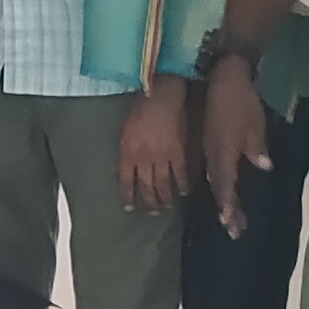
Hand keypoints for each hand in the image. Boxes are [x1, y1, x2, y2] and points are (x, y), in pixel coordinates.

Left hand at [116, 80, 192, 215]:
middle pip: (146, 187)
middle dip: (149, 202)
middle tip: (152, 212)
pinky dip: (181, 184)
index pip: (125, 181)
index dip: (128, 196)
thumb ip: (127, 151)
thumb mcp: (125, 131)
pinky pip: (179, 173)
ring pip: (163, 184)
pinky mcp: (178, 152)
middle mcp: (143, 159)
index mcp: (127, 153)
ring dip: (165, 198)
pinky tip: (183, 192)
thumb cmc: (139, 109)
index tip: (129, 208)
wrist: (160, 96)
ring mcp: (162, 157)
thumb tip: (126, 167)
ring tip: (166, 206)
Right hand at [197, 50, 269, 234]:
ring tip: (229, 218)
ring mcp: (209, 149)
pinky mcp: (208, 142)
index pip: (225, 185)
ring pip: (213, 180)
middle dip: (227, 210)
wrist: (221, 78)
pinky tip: (222, 189)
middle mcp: (213, 155)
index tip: (232, 224)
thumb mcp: (253, 122)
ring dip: (222, 199)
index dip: (228, 205)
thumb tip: (264, 166)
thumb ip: (256, 146)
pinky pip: (211, 169)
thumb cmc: (240, 101)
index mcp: (223, 152)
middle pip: (218, 187)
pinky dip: (218, 184)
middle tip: (234, 230)